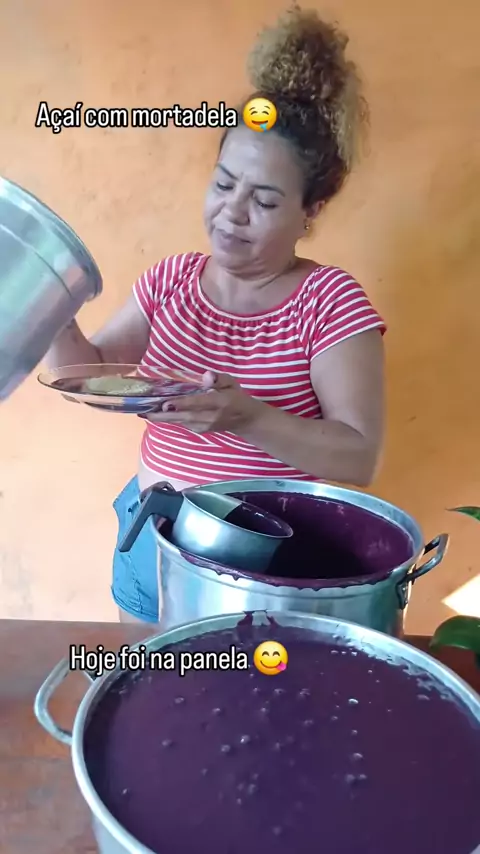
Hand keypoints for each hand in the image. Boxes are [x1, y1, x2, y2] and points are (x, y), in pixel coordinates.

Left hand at [142, 371, 263, 433]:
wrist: (245, 420)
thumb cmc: (237, 397)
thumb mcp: (232, 383)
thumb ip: (220, 379)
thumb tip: (207, 376)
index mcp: (220, 403)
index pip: (198, 403)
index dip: (182, 404)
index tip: (165, 403)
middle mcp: (210, 417)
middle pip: (184, 416)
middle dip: (163, 415)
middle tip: (143, 411)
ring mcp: (205, 426)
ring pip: (180, 422)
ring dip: (162, 418)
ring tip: (143, 412)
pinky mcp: (200, 430)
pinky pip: (182, 424)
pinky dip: (169, 419)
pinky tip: (156, 414)